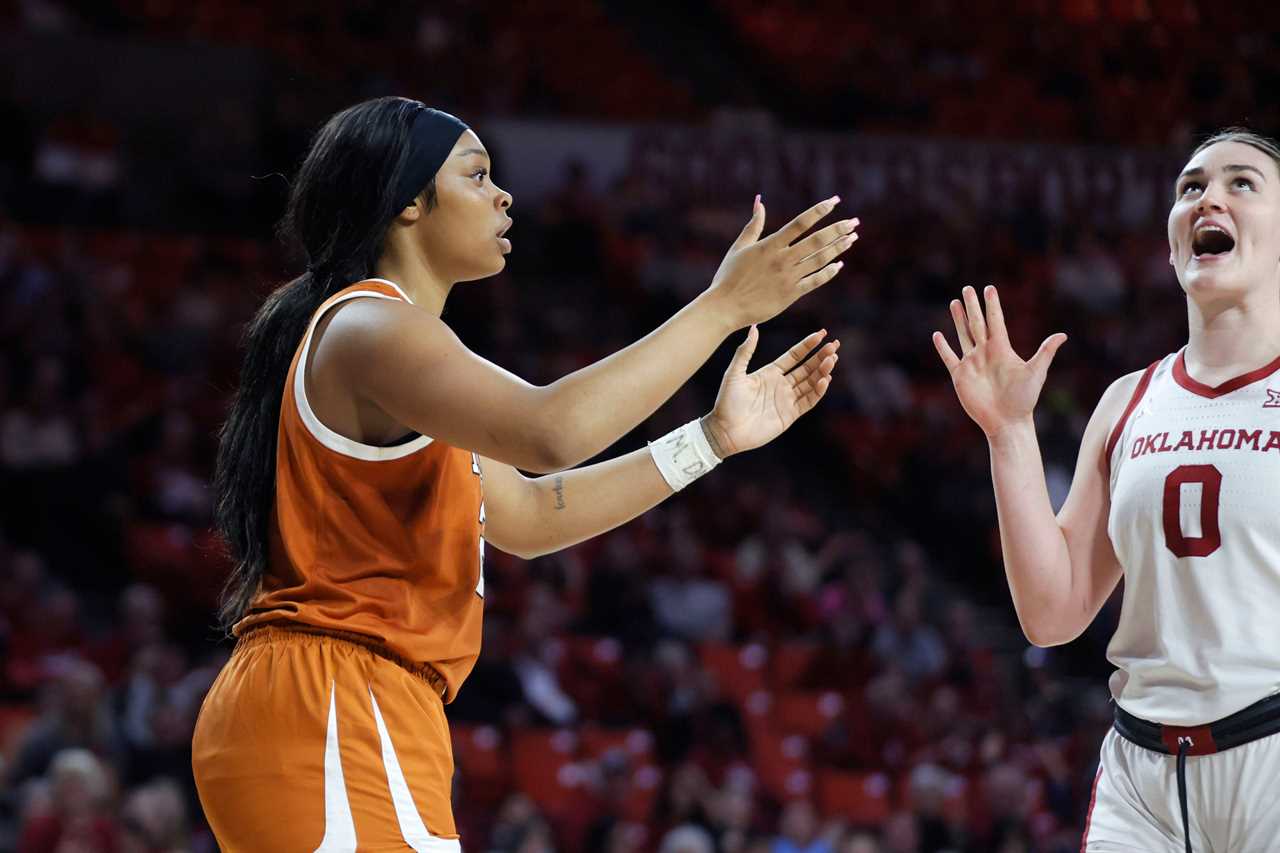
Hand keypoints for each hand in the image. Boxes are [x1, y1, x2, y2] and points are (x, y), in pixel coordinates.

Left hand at [702, 327, 838, 456]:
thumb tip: (754, 327)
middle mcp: (781, 385)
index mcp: (769, 373)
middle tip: (834, 345)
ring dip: (822, 371)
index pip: (794, 355)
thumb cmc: (726, 401)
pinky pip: (808, 401)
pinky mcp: (789, 415)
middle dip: (821, 356)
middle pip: (806, 367)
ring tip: (832, 360)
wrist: (725, 431)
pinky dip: (818, 391)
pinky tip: (825, 380)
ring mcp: (786, 400)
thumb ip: (745, 351)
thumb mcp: (734, 373)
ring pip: (810, 383)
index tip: (822, 333)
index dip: (808, 345)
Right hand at [705, 195, 858, 328]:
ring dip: (838, 248)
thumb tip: (760, 201)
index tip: (835, 201)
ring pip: (820, 260)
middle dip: (838, 229)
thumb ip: (754, 225)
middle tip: (854, 222)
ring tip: (852, 239)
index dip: (820, 210)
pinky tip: (839, 265)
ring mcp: (788, 278)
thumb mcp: (739, 247)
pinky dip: (829, 273)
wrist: (725, 307)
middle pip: (817, 240)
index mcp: (770, 245)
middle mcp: (782, 260)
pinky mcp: (791, 295)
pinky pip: (815, 281)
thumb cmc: (728, 276)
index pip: (800, 223)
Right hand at [932, 285, 1066, 438]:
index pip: (996, 321)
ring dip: (958, 320)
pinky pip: (949, 358)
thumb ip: (1045, 352)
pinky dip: (943, 347)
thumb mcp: (1036, 373)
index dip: (992, 305)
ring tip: (954, 303)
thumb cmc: (1024, 399)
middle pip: (977, 324)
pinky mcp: (960, 376)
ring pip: (963, 336)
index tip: (989, 289)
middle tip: (967, 288)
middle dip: (972, 306)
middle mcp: (986, 352)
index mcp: (1002, 349)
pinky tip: (937, 335)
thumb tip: (1063, 335)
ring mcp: (972, 363)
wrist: (1007, 421)